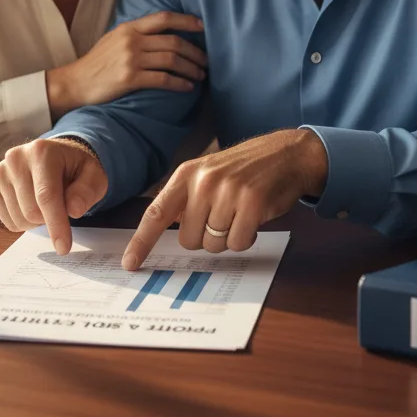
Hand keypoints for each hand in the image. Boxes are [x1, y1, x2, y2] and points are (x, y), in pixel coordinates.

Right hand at [0, 138, 108, 253]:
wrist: (58, 157)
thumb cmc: (76, 169)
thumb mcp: (94, 176)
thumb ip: (87, 191)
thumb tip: (73, 210)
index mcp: (42, 152)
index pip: (46, 196)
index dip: (56, 224)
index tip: (63, 247)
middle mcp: (16, 158)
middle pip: (31, 212)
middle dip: (50, 220)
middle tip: (62, 205)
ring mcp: (1, 171)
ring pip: (19, 219)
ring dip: (38, 221)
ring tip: (47, 202)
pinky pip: (8, 222)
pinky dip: (25, 221)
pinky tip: (32, 203)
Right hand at [46, 12, 205, 117]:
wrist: (75, 83)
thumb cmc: (97, 63)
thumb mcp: (114, 39)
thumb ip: (136, 34)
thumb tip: (163, 34)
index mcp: (129, 28)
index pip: (164, 18)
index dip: (186, 21)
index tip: (202, 27)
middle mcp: (132, 40)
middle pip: (173, 41)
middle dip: (194, 51)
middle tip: (206, 61)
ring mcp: (131, 59)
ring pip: (172, 60)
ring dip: (191, 68)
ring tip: (200, 75)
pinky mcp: (130, 79)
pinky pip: (163, 79)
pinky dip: (179, 83)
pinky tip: (187, 87)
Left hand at [121, 128, 327, 270]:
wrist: (286, 154)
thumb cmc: (244, 170)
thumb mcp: (208, 174)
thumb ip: (185, 199)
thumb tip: (162, 230)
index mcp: (187, 173)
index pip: (156, 213)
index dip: (142, 241)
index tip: (130, 263)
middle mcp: (204, 181)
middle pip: (188, 239)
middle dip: (205, 237)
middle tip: (223, 216)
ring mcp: (228, 191)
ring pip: (214, 244)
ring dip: (228, 237)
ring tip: (240, 212)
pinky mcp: (252, 203)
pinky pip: (238, 243)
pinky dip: (246, 238)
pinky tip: (253, 217)